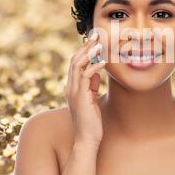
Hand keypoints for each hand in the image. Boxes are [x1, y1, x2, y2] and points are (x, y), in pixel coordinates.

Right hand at [65, 32, 105, 147]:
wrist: (87, 139)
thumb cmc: (91, 121)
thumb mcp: (91, 99)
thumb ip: (91, 85)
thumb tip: (96, 71)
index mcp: (72, 87)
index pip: (75, 63)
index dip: (83, 50)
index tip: (93, 40)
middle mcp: (70, 87)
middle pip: (75, 60)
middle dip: (86, 46)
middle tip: (96, 36)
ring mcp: (73, 92)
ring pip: (78, 65)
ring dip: (89, 53)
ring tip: (100, 44)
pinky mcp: (80, 97)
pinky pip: (86, 76)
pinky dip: (94, 66)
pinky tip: (104, 62)